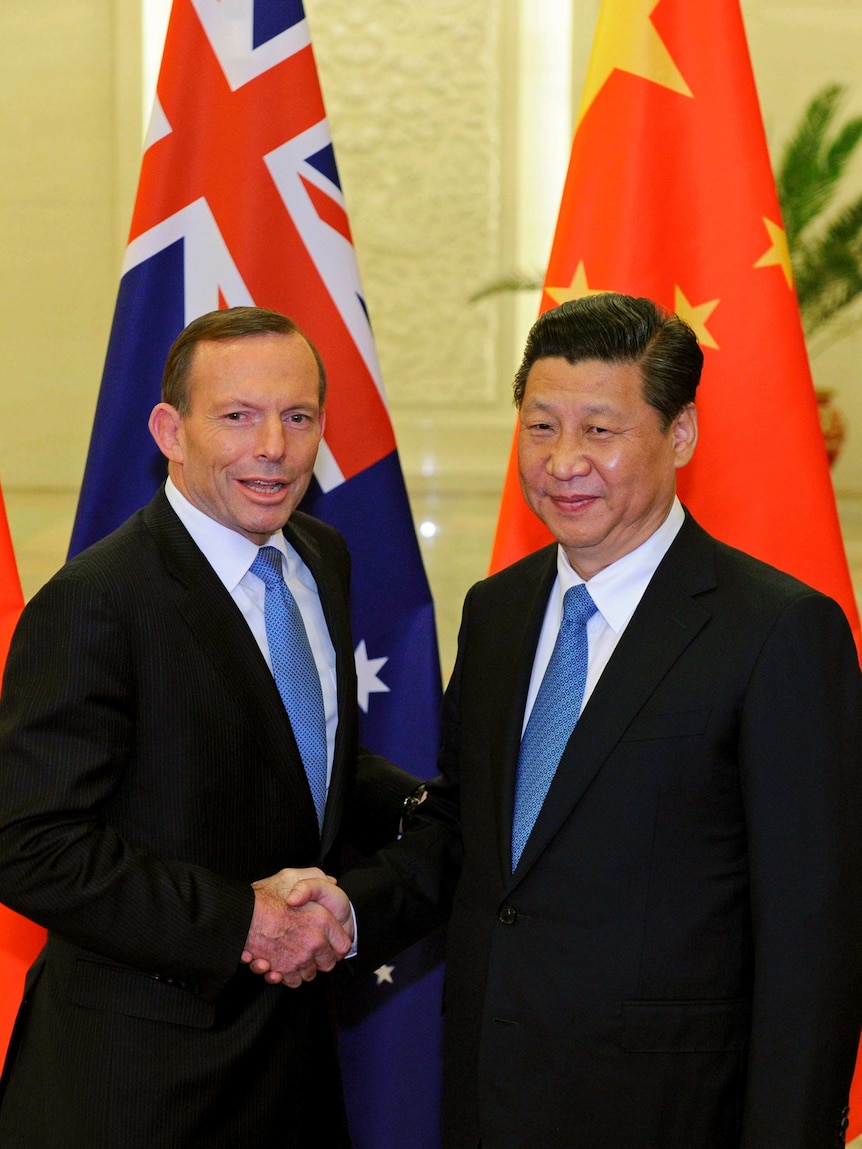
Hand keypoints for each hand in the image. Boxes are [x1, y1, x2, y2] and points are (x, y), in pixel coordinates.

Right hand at [241, 868, 351, 987]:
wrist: (241, 915)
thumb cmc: (264, 896)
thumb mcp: (292, 877)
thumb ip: (314, 878)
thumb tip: (330, 880)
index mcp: (323, 920)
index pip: (343, 944)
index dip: (336, 945)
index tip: (329, 944)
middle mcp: (314, 942)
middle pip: (328, 963)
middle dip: (320, 960)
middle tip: (310, 951)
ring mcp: (299, 958)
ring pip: (310, 974)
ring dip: (303, 968)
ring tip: (293, 957)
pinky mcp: (283, 970)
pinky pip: (293, 981)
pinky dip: (288, 976)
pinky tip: (281, 965)